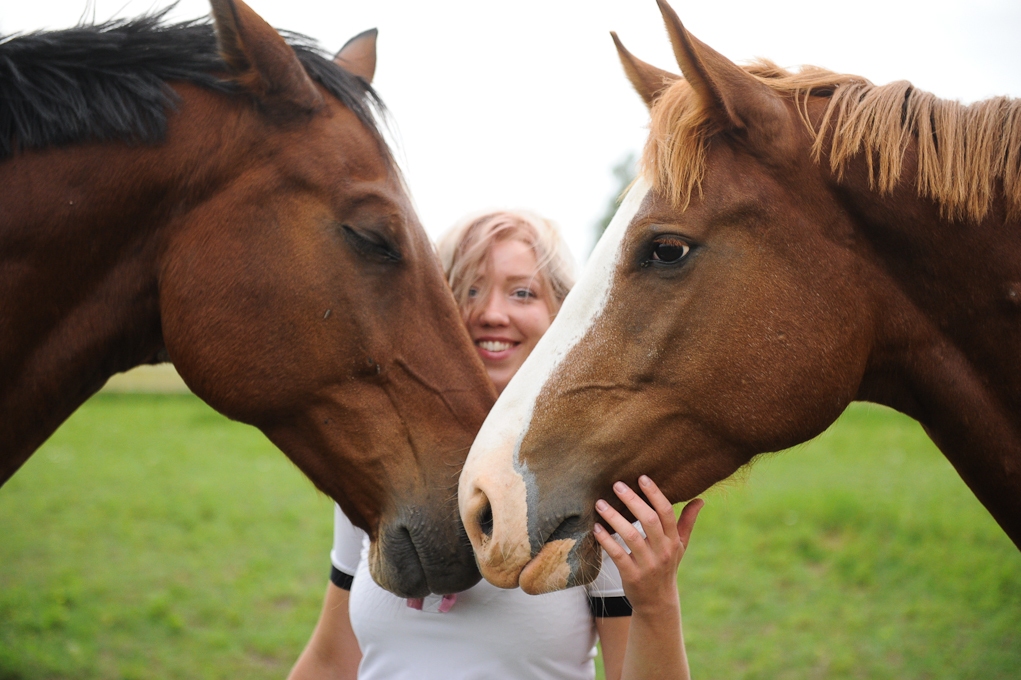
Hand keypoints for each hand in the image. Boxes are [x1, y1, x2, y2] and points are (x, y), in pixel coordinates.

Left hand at [593, 475, 702, 611]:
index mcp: (673, 540)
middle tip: (617, 485)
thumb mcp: (680, 546)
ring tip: (600, 504)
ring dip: (614, 518)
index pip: (666, 513)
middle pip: (649, 520)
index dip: (655, 494)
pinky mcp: (632, 576)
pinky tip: (596, 528)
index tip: (642, 478)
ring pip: (631, 536)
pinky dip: (606, 540)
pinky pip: (618, 554)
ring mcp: (648, 564)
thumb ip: (687, 522)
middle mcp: (662, 551)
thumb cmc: (667, 567)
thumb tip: (700, 500)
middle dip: (633, 501)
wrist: (658, 602)